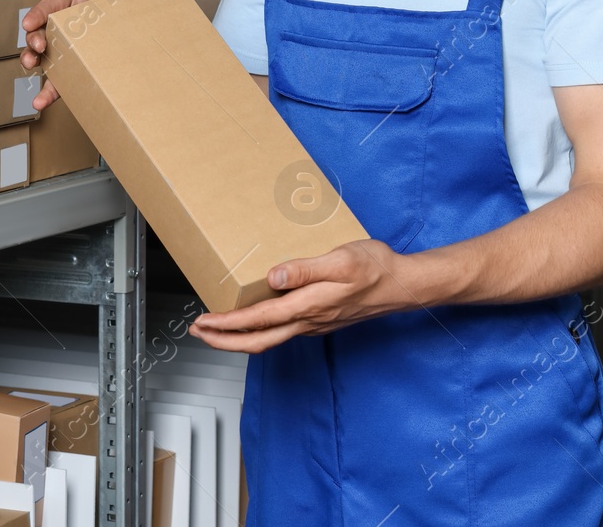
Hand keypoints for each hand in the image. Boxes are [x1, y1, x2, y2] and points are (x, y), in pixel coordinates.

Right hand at [19, 0, 138, 109]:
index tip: (29, 22)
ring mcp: (67, 46)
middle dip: (33, 39)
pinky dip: (49, 92)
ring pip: (41, 55)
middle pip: (39, 31)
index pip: (49, 6)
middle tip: (39, 46)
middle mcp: (64, 25)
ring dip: (31, 60)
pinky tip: (40, 101)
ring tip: (30, 65)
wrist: (139, 18)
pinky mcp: (74, 66)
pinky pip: (59, 81)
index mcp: (71, 2)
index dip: (37, 13)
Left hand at [187, 239, 412, 353]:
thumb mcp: (342, 260)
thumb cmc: (376, 269)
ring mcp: (314, 324)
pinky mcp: (320, 320)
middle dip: (224, 340)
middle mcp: (308, 321)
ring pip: (269, 338)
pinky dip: (259, 329)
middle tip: (198, 331)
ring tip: (217, 327)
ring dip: (239, 335)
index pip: (258, 321)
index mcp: (309, 306)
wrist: (404, 285)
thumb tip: (273, 277)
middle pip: (258, 341)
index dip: (227, 325)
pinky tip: (253, 318)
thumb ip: (306, 269)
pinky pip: (282, 331)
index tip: (204, 322)